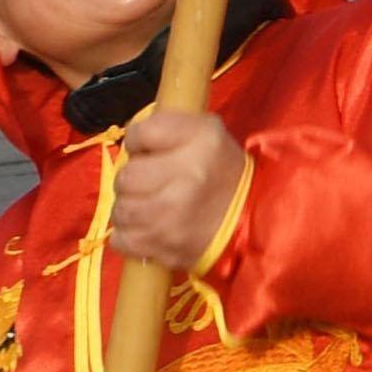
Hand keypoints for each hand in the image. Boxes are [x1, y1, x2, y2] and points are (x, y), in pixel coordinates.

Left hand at [104, 106, 243, 272]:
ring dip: (130, 208)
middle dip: (133, 179)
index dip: (138, 141)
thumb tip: (128, 136)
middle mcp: (188, 176)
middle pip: (126, 175)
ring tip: (149, 206)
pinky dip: (130, 235)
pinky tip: (148, 228)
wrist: (250, 218)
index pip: (141, 133)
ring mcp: (173, 216)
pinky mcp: (164, 247)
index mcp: (201, 140)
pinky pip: (122, 239)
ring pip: (121, 210)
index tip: (148, 150)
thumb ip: (167, 124)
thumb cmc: (221, 171)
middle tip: (150, 182)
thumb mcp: (206, 131)